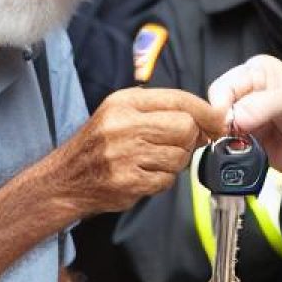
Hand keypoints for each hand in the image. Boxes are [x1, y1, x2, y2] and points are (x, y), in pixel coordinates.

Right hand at [57, 86, 224, 213]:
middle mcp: (123, 125)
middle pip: (185, 127)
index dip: (205, 111)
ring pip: (180, 156)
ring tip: (154, 160)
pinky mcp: (128, 182)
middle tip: (178, 144)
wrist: (64, 179)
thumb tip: (205, 117)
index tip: (217, 120)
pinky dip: (162, 180)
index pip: (178, 99)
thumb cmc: (97, 146)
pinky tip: (144, 175)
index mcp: (123, 103)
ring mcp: (125, 155)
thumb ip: (158, 109)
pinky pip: (167, 181)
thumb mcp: (119, 112)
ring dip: (175, 162)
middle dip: (190, 138)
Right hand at [207, 55, 281, 190]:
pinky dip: (231, 150)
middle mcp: (247, 92)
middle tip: (235, 134)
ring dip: (226, 138)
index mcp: (256, 72)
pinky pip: (226, 145)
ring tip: (243, 143)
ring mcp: (244, 117)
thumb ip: (263, 105)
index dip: (221, 104)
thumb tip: (236, 117)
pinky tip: (244, 151)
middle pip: (217, 106)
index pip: (224, 85)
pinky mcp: (244, 139)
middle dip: (222, 122)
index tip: (227, 122)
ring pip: (218, 127)